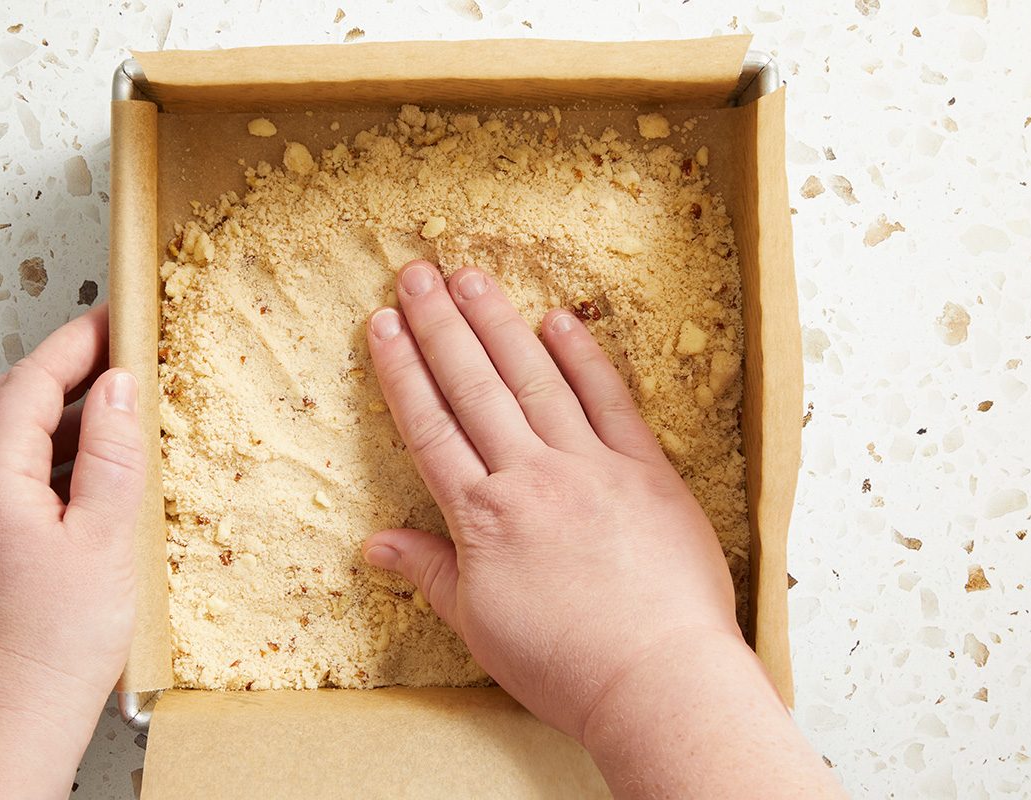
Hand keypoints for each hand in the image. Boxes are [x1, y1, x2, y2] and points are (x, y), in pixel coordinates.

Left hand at [0, 305, 145, 798]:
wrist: (19, 714)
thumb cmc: (60, 638)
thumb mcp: (106, 536)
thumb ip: (115, 454)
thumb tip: (121, 387)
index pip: (30, 384)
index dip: (75, 344)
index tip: (117, 316)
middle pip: (14, 402)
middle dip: (67, 367)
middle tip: (122, 348)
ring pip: (20, 437)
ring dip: (69, 410)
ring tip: (125, 404)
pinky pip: (28, 473)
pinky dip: (66, 451)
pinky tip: (107, 467)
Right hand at [362, 261, 841, 797]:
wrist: (657, 680)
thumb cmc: (563, 664)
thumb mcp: (479, 625)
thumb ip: (429, 571)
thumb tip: (373, 542)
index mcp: (482, 516)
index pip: (430, 427)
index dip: (403, 371)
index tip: (383, 324)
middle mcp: (530, 476)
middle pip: (474, 387)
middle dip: (440, 326)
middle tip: (417, 272)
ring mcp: (591, 466)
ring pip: (534, 379)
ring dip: (499, 324)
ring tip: (471, 278)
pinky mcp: (646, 470)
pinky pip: (611, 401)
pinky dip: (585, 359)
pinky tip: (560, 322)